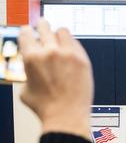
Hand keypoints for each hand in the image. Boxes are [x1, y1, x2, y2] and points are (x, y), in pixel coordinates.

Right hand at [18, 18, 93, 139]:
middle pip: (44, 26)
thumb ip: (27, 74)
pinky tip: (71, 51)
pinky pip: (77, 43)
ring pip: (62, 31)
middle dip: (42, 27)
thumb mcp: (25, 90)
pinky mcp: (82, 60)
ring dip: (59, 34)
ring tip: (59, 40)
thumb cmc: (46, 107)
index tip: (30, 33)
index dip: (27, 32)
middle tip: (44, 27)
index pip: (26, 33)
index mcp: (31, 58)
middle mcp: (49, 52)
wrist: (66, 116)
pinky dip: (72, 45)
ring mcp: (68, 55)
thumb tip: (30, 71)